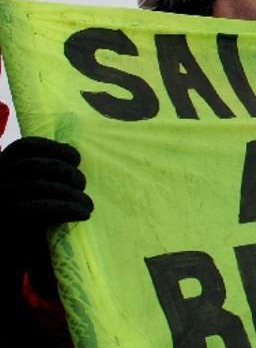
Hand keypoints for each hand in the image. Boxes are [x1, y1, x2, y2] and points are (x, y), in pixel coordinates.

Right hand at [0, 137, 92, 296]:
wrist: (3, 267)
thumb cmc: (23, 229)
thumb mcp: (29, 194)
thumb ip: (43, 175)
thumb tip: (74, 152)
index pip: (24, 147)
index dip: (53, 148)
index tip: (76, 158)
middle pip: (37, 166)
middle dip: (66, 173)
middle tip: (83, 185)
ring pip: (41, 186)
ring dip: (72, 193)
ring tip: (88, 204)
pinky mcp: (5, 220)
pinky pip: (41, 207)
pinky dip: (67, 208)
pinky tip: (82, 213)